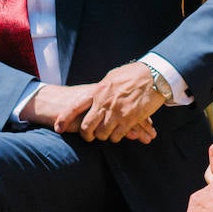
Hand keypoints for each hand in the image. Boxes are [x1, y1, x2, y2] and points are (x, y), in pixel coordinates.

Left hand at [21, 80, 158, 140]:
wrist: (153, 76)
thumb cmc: (134, 74)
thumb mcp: (112, 78)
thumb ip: (102, 89)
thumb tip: (95, 94)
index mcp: (97, 91)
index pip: (75, 106)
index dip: (64, 118)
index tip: (58, 128)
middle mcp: (104, 103)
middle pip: (86, 126)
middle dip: (86, 135)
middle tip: (89, 137)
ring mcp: (116, 112)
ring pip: (102, 134)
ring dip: (103, 136)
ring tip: (107, 133)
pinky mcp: (129, 120)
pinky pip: (117, 135)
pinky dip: (116, 137)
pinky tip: (119, 133)